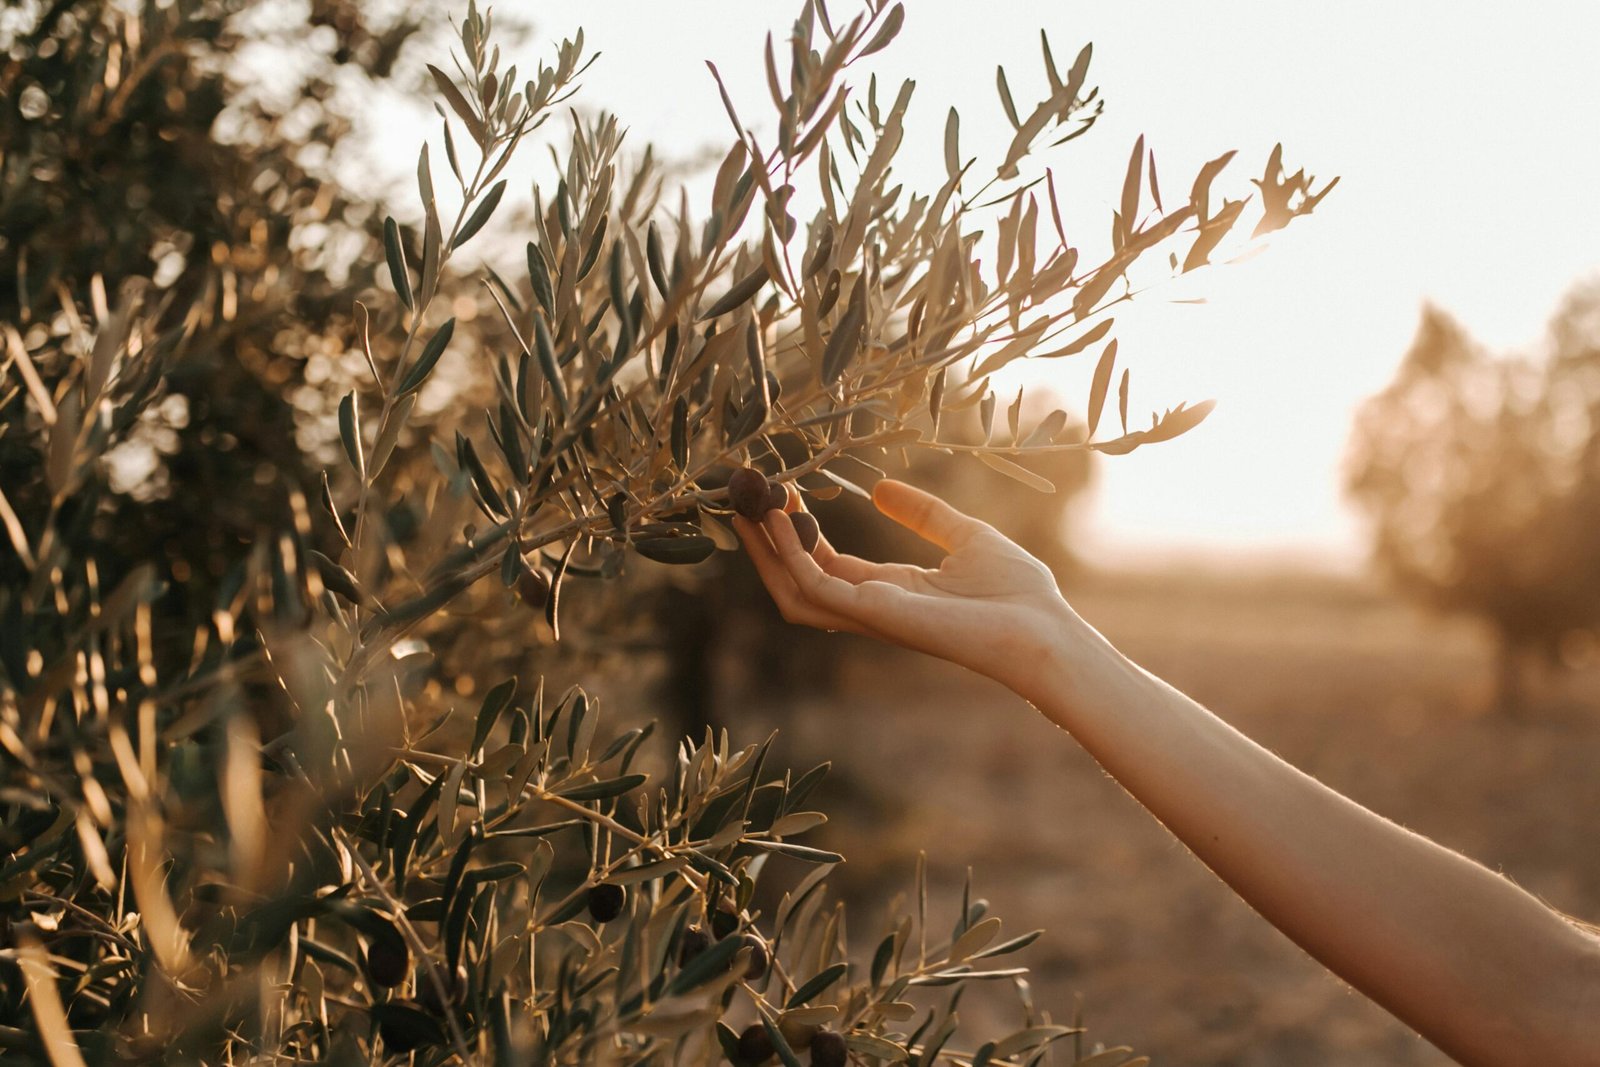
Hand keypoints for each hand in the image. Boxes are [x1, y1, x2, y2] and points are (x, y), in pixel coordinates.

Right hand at [733, 479, 1082, 702]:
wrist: (1041, 629)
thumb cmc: (1018, 592)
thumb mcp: (965, 535)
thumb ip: (923, 514)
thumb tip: (879, 489)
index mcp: (892, 592)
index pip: (826, 565)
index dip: (798, 530)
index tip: (783, 491)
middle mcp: (872, 608)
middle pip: (797, 580)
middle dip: (766, 542)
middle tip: (745, 498)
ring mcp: (869, 615)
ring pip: (793, 590)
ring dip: (766, 551)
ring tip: (747, 505)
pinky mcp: (875, 615)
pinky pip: (815, 586)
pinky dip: (792, 555)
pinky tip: (782, 519)